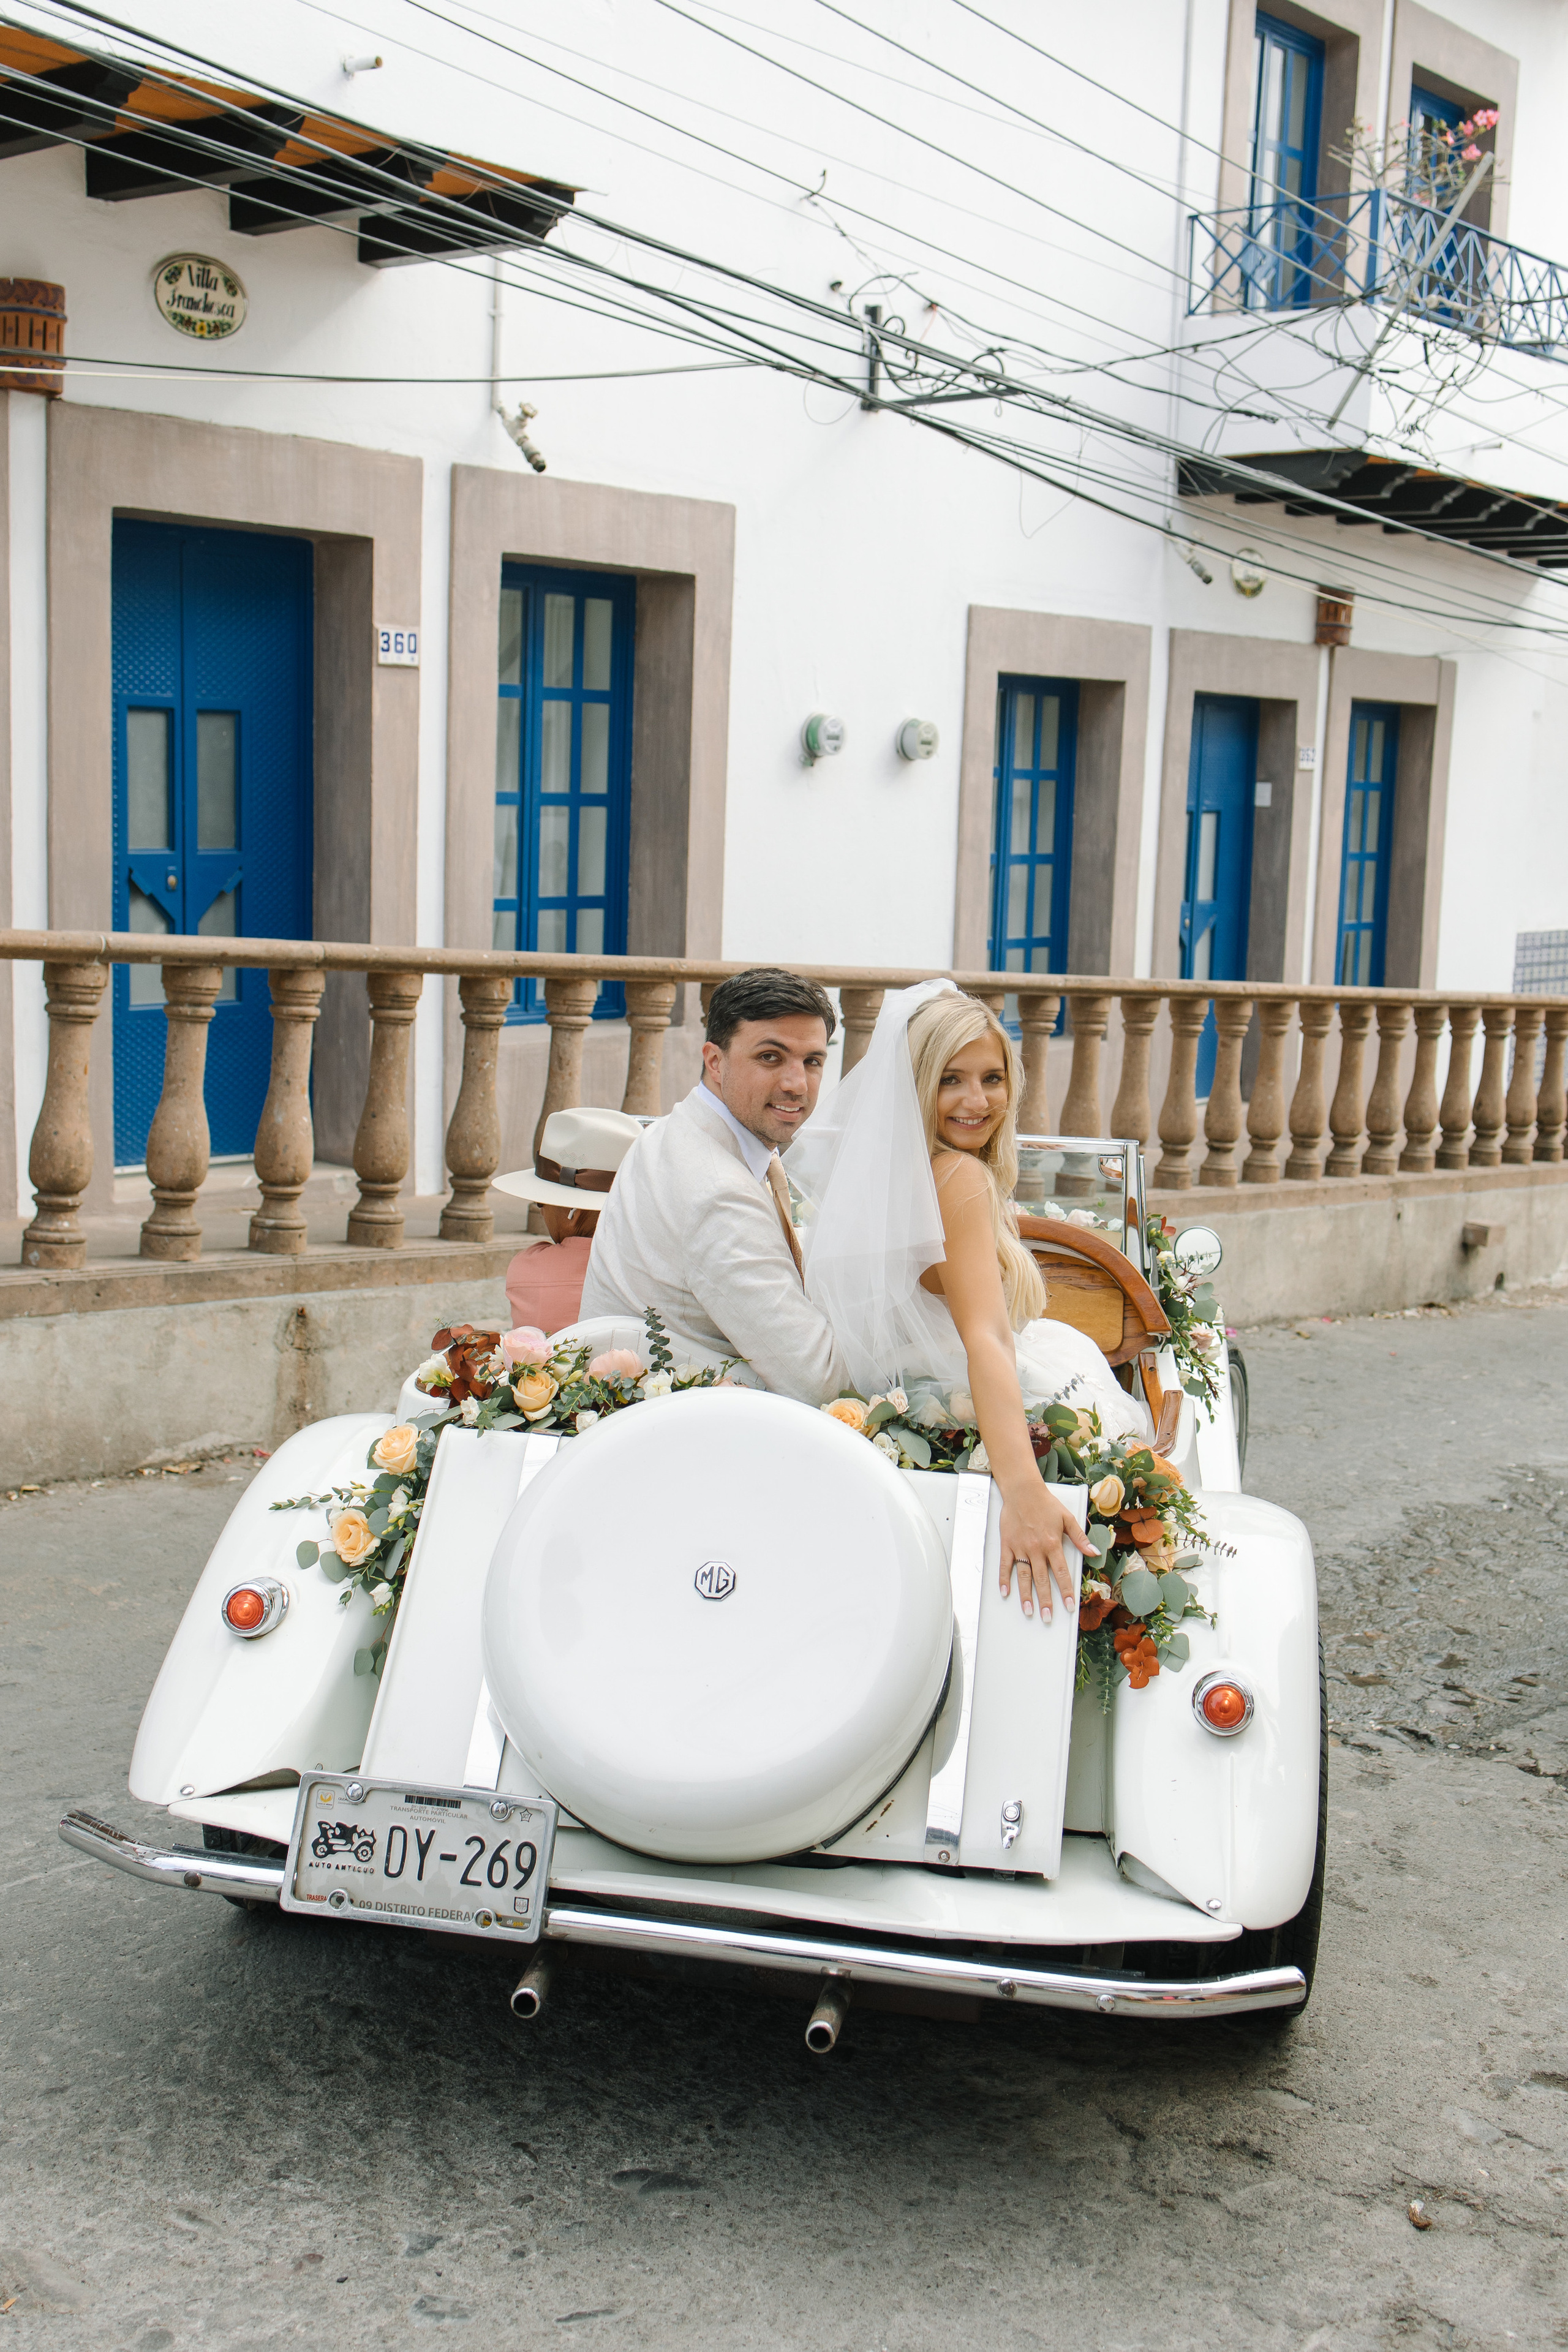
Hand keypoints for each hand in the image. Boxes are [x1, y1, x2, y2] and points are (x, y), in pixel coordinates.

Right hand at [998, 1485, 1085, 1621]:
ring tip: (1028, 1611)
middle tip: (1047, 1617)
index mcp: (1053, 1544)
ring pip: (1023, 1576)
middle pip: (1042, 1580)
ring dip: (1026, 1595)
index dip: (1066, 1591)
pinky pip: (1005, 1565)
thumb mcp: (1068, 1518)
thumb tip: (1094, 1553)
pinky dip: (1004, 1579)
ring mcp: (1020, 1548)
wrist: (1023, 1490)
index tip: (1069, 1606)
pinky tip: (1005, 1592)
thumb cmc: (1046, 1504)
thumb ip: (1080, 1538)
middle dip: (1045, 1601)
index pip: (1062, 1573)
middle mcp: (1036, 1549)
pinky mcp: (1007, 1544)